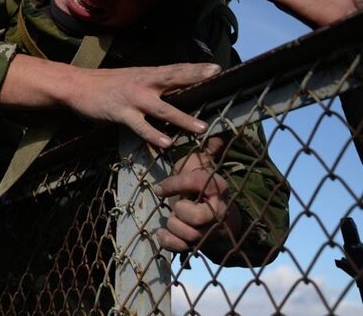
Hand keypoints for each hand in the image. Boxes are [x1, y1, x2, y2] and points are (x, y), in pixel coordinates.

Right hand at [0, 55, 220, 147]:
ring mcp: (133, 98)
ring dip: (182, 118)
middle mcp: (143, 83)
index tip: (217, 68)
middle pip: (174, 79)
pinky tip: (166, 143)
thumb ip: (152, 85)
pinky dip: (153, 135)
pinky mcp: (121, 112)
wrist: (77, 85)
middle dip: (195, 78)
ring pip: (163, 109)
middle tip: (216, 77)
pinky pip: (140, 126)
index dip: (196, 68)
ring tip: (201, 128)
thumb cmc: (107, 84)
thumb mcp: (132, 79)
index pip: (176, 69)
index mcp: (147, 74)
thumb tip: (175, 90)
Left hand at [154, 136, 241, 253]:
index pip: (195, 182)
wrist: (217, 220)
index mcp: (218, 188)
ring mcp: (210, 231)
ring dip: (173, 225)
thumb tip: (218, 132)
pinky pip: (180, 248)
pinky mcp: (200, 246)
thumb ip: (205, 151)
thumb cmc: (200, 190)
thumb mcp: (201, 168)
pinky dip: (168, 241)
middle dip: (179, 211)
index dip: (175, 184)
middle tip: (176, 207)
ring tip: (172, 218)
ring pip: (188, 234)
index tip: (161, 188)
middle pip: (195, 217)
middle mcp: (218, 211)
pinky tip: (162, 234)